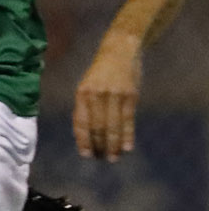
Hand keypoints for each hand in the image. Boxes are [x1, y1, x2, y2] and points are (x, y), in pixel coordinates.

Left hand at [73, 31, 141, 161]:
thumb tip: (85, 134)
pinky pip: (128, 120)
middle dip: (99, 146)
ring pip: (112, 126)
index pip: (80, 122)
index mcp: (81, 94)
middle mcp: (95, 95)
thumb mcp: (87, 86)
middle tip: (102, 159)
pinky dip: (127, 135)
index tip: (86, 155)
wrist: (119, 51)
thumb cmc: (101, 74)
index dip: (83, 140)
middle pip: (97, 127)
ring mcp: (113, 95)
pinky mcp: (130, 96)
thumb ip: (85, 107)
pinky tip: (126, 147)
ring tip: (113, 157)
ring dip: (112, 145)